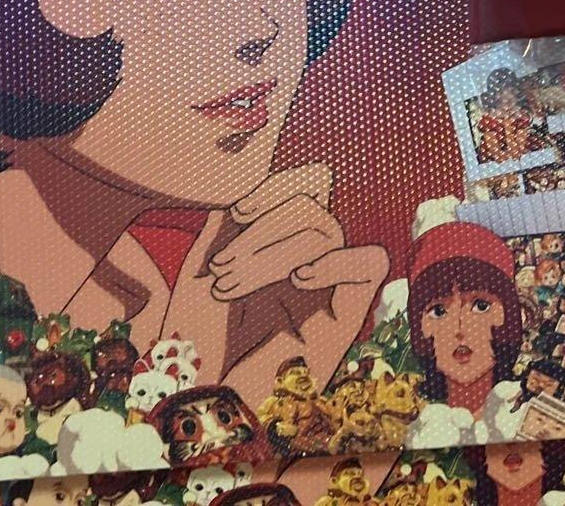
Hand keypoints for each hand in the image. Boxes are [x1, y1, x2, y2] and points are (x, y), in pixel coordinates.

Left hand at [163, 164, 388, 405]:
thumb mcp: (204, 260)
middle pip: (314, 198)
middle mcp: (306, 253)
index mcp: (277, 235)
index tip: (235, 214)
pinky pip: (371, 264)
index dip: (275, 186)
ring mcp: (328, 282)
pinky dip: (339, 260)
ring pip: (327, 228)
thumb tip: (251, 163)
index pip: (303, 181)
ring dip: (273, 250)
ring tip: (230, 285)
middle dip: (265, 225)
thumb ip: (229, 213)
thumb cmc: (194, 337)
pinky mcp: (347, 314)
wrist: (195, 401)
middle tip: (222, 269)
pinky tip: (298, 280)